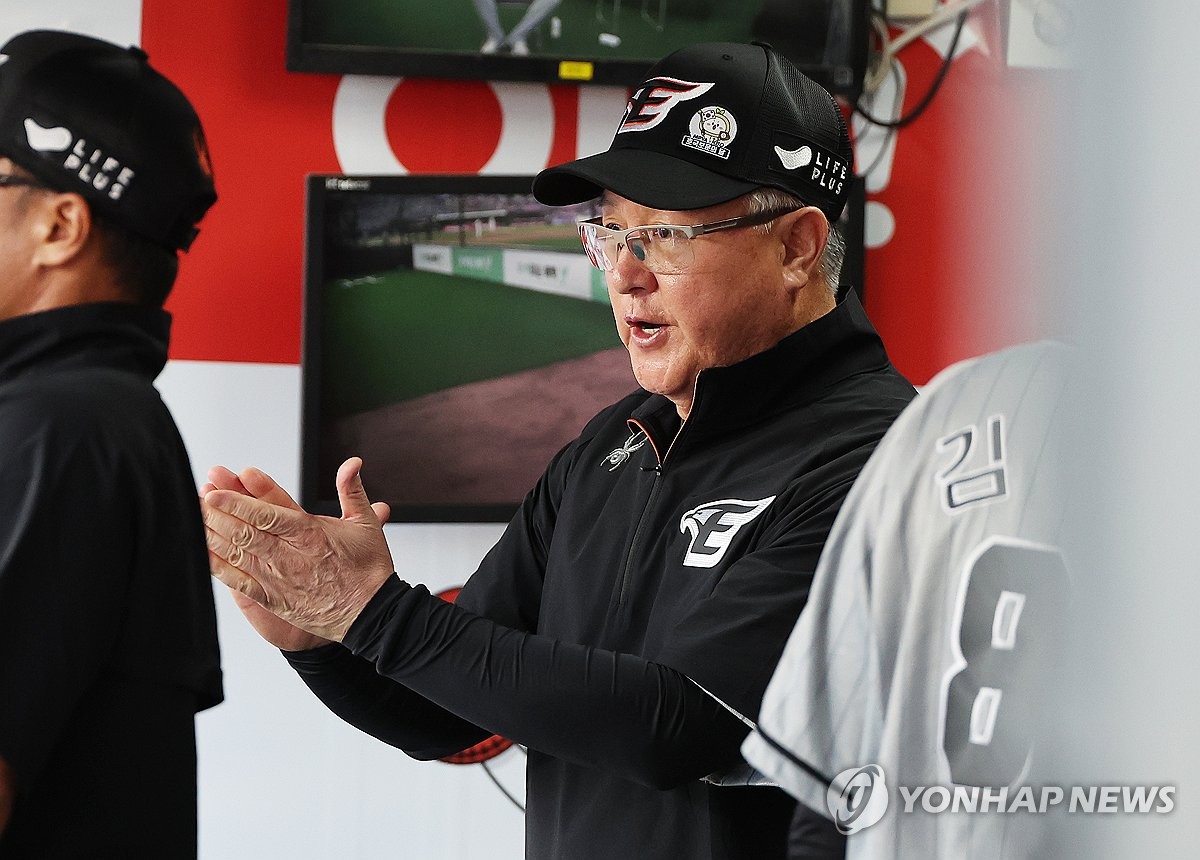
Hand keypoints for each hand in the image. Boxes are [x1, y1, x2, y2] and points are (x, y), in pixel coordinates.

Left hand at [203, 457, 393, 642]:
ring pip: (238, 552)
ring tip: (194, 519)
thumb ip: (352, 490)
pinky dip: (219, 567)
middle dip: (218, 512)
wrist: (372, 615)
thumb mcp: (366, 523)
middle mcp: (290, 555)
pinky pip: (239, 581)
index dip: (238, 500)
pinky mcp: (274, 598)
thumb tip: (352, 463)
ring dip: (213, 535)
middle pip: (245, 530)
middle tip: (198, 497)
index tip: (217, 489)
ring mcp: (279, 578)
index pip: (267, 512)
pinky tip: (203, 554)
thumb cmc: (368, 570)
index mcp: (310, 533)